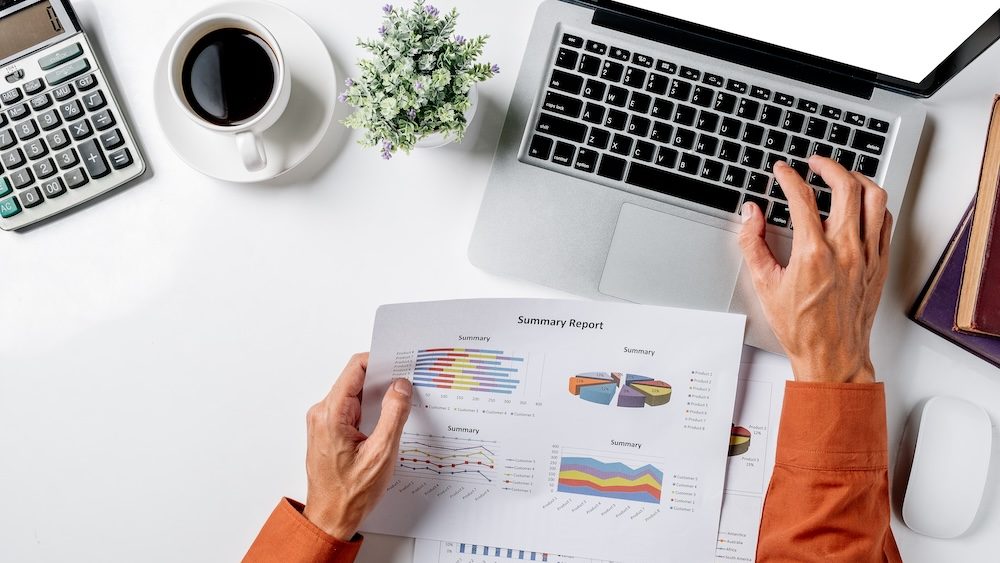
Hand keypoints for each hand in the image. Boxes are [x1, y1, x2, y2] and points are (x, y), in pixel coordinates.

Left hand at [302, 353, 412, 540]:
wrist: (331, 519)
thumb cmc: (350, 494)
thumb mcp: (382, 453)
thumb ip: (393, 415)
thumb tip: (401, 387)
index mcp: (331, 414)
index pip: (355, 369)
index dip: (380, 360)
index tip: (400, 362)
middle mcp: (323, 413)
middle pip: (355, 379)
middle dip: (382, 379)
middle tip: (407, 383)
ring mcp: (324, 422)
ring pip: (355, 394)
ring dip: (377, 395)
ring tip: (401, 402)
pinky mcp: (330, 430)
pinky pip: (352, 409)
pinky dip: (370, 409)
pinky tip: (387, 418)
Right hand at [738, 156, 891, 383]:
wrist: (832, 356)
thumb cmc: (801, 328)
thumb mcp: (764, 285)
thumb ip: (753, 244)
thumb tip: (750, 215)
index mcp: (813, 254)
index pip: (802, 198)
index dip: (789, 177)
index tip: (782, 171)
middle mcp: (845, 249)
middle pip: (846, 186)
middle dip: (828, 166)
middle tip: (814, 163)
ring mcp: (867, 255)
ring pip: (874, 198)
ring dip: (857, 179)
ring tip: (842, 176)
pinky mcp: (880, 263)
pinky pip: (885, 221)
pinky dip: (874, 204)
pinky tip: (862, 204)